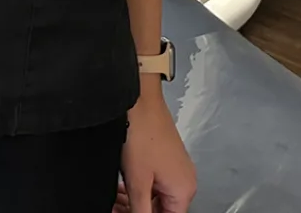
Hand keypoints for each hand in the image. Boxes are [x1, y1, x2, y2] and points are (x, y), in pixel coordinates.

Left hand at [114, 86, 195, 212]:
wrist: (139, 98)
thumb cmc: (142, 132)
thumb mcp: (138, 182)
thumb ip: (141, 210)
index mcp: (184, 190)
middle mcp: (184, 180)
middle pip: (162, 209)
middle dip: (138, 211)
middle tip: (117, 208)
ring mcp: (175, 166)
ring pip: (155, 196)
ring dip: (135, 201)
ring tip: (116, 200)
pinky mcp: (164, 156)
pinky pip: (154, 180)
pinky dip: (139, 187)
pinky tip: (122, 187)